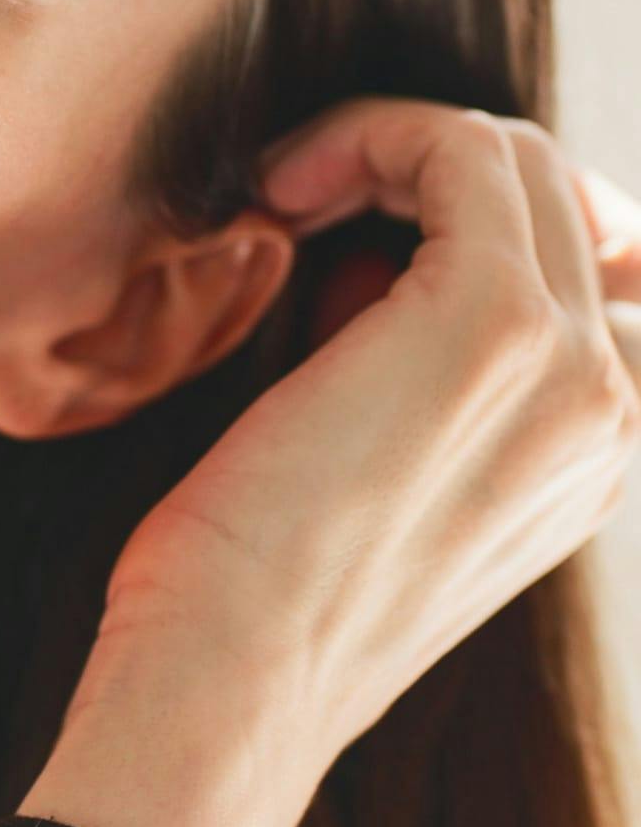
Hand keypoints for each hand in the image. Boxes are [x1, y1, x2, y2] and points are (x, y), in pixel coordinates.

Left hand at [75, 98, 640, 773]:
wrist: (223, 687)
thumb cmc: (250, 587)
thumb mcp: (356, 465)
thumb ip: (396, 362)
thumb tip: (366, 258)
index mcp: (583, 447)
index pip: (558, 256)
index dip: (436, 212)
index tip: (323, 228)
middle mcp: (608, 406)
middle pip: (542, 193)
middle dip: (406, 168)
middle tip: (289, 201)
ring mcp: (570, 366)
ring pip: (508, 160)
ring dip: (380, 149)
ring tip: (281, 199)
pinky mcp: (491, 325)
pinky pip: (459, 151)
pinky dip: (365, 139)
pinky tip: (280, 193)